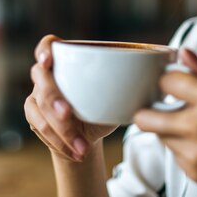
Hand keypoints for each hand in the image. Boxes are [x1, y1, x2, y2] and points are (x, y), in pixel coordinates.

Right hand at [24, 35, 117, 161]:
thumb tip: (162, 64)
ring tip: (81, 148)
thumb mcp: (118, 91)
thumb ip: (127, 79)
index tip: (48, 60)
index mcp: (65, 59)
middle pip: (42, 80)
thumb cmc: (104, 103)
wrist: (88, 134)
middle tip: (68, 114)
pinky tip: (76, 151)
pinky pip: (39, 127)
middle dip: (53, 99)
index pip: (48, 45)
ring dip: (61, 130)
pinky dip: (59, 142)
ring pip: (40, 108)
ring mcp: (37, 94)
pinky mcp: (34, 115)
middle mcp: (47, 74)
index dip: (44, 49)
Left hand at [133, 48, 196, 196]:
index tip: (175, 85)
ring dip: (169, 129)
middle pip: (144, 117)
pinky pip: (174, 154)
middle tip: (163, 107)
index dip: (169, 81)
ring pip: (158, 135)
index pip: (166, 82)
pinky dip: (183, 147)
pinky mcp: (194, 172)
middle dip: (150, 109)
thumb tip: (181, 52)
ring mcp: (194, 152)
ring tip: (195, 127)